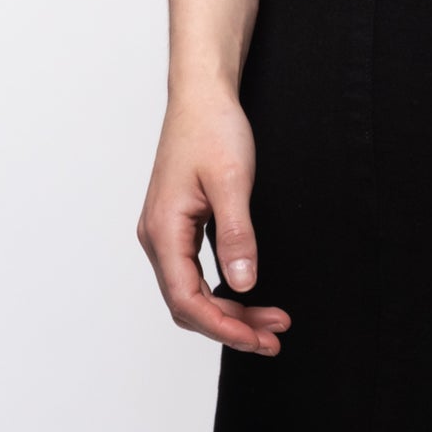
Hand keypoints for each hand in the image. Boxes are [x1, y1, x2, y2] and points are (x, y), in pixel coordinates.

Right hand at [137, 86, 291, 355]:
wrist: (202, 93)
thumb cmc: (212, 127)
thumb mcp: (231, 180)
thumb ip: (236, 234)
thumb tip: (244, 285)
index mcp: (163, 230)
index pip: (187, 300)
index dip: (223, 326)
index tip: (259, 338)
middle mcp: (157, 236)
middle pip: (188, 303)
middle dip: (231, 324)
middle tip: (274, 334)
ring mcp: (164, 230)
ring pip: (191, 290)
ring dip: (228, 309)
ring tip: (269, 320)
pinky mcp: (177, 223)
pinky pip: (193, 271)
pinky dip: (220, 289)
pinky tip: (246, 293)